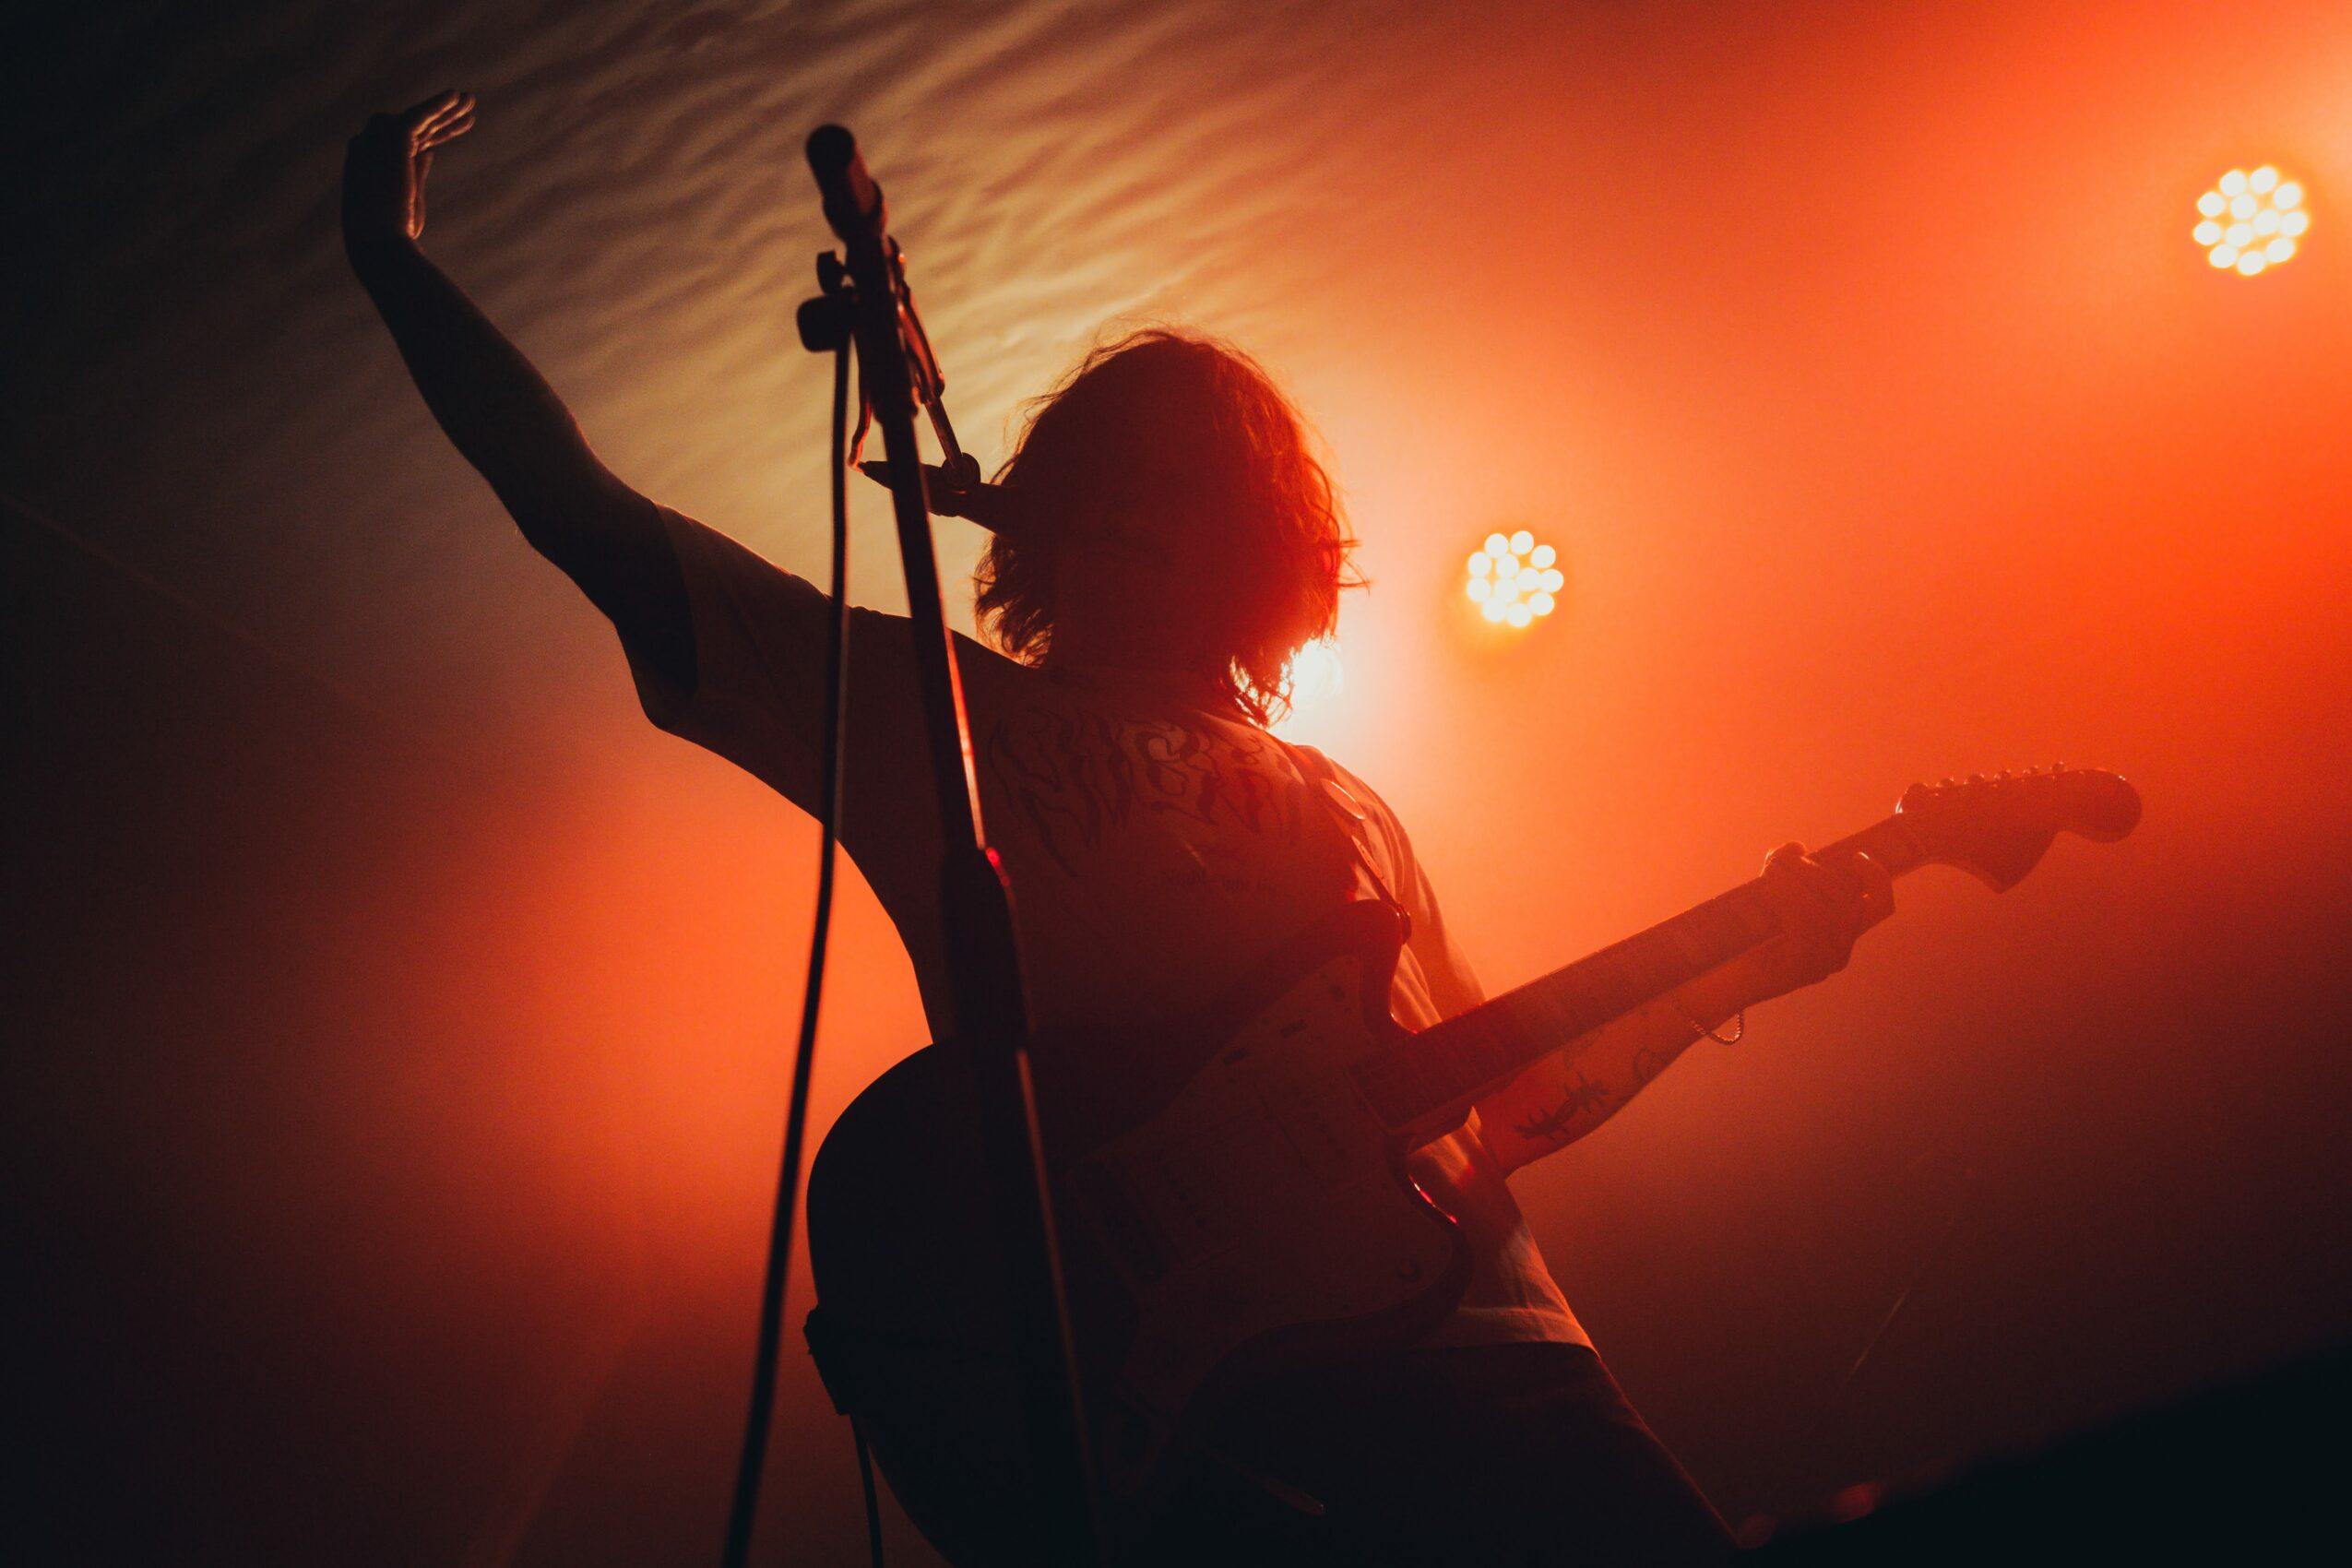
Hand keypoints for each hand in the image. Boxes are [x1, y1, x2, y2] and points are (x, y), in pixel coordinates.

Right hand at [342, 90, 474, 254]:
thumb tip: (430, 150)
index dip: (434, 132)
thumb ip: (416, 170)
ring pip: (418, 119)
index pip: (408, 141)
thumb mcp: (409, 196)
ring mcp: (379, 140)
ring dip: (445, 108)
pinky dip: (437, 104)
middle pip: (414, 127)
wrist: (379, 240)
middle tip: (468, 108)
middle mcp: (372, 146)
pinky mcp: (393, 138)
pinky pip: (419, 115)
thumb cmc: (392, 230)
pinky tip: (457, 96)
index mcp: (372, 162)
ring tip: (471, 100)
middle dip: (441, 117)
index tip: (457, 128)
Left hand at [1745, 842, 1893, 999]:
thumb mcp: (1773, 899)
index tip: (1856, 856)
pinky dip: (1788, 897)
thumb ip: (1788, 870)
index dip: (1876, 878)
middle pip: (1845, 900)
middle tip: (1781, 859)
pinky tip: (1770, 885)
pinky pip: (1803, 924)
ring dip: (1797, 881)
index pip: (1880, 906)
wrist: (1719, 981)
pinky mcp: (1800, 969)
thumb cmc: (1746, 939)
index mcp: (1841, 937)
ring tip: (1771, 868)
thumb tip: (1796, 847)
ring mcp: (1822, 965)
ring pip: (1824, 909)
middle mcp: (1838, 953)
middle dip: (1813, 871)